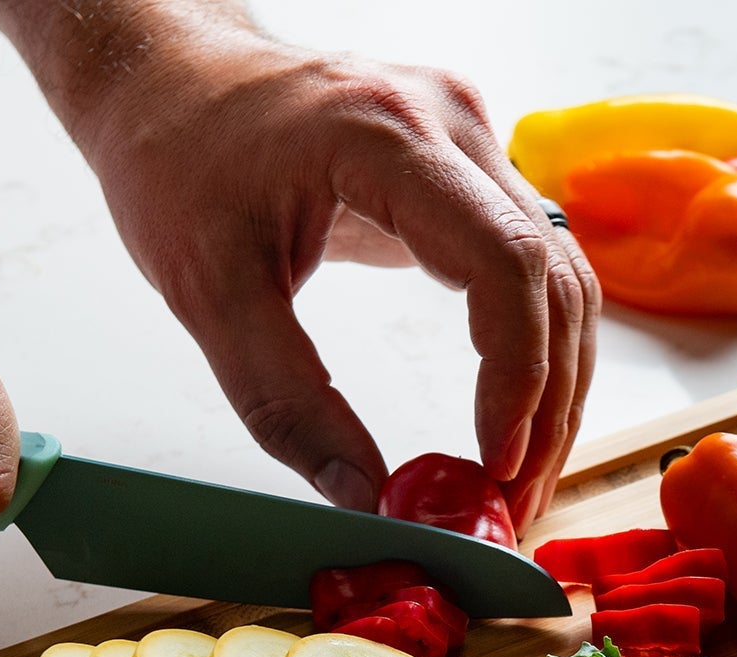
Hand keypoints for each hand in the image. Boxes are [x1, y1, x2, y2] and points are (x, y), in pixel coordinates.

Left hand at [2, 5, 596, 527]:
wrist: (171, 76)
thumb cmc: (177, 155)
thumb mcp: (207, 289)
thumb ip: (283, 399)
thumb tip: (363, 497)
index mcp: (385, 135)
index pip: (504, 261)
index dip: (518, 373)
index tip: (494, 461)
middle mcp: (451, 123)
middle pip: (553, 277)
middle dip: (548, 404)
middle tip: (515, 501)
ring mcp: (472, 140)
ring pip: (565, 276)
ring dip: (556, 387)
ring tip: (519, 477)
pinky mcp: (473, 168)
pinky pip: (538, 265)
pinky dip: (537, 349)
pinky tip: (514, 418)